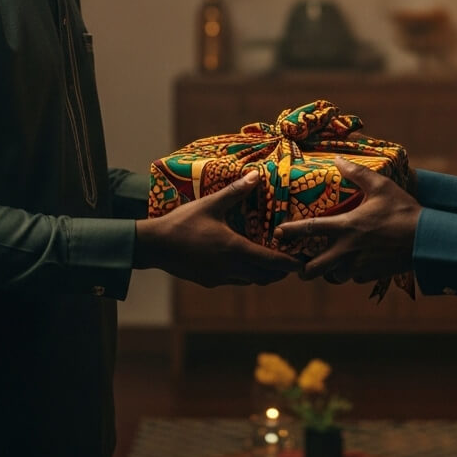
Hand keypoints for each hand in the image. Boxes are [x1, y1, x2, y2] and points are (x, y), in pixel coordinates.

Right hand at [135, 170, 299, 286]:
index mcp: (235, 249)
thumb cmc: (182, 223)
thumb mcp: (210, 204)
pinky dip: (244, 274)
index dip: (289, 263)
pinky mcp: (209, 281)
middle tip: (289, 262)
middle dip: (279, 271)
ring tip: (269, 261)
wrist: (154, 246)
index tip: (302, 264)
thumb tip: (256, 175)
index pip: (271, 261)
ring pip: (250, 281)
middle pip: (265, 276)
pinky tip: (241, 262)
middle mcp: (231, 267)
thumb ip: (235, 192)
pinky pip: (234, 280)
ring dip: (262, 274)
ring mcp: (219, 277)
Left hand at [273, 157, 420, 283]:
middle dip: (302, 270)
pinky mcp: (371, 276)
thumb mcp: (381, 186)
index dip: (290, 231)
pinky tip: (354, 265)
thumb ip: (357, 173)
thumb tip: (337, 159)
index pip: (309, 229)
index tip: (277, 233)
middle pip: (314, 268)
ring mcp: (358, 266)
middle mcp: (347, 250)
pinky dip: (351, 273)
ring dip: (329, 272)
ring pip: (334, 276)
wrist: (427, 240)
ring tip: (327, 265)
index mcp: (346, 227)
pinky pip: (353, 278)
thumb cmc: (403, 211)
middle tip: (298, 265)